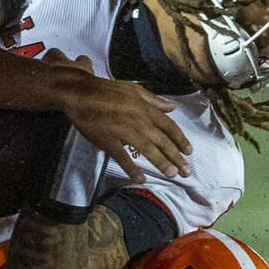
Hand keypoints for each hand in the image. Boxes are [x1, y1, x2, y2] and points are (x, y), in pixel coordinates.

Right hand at [49, 65, 192, 180]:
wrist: (80, 93)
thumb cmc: (106, 90)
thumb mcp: (133, 89)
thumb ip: (154, 99)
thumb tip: (172, 106)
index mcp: (145, 108)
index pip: (169, 126)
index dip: (180, 140)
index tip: (189, 151)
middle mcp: (138, 120)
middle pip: (162, 141)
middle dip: (176, 157)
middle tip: (186, 172)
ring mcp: (123, 131)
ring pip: (147, 149)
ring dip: (161, 163)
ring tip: (172, 174)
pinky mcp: (108, 140)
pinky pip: (123, 157)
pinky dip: (132, 168)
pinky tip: (140, 179)